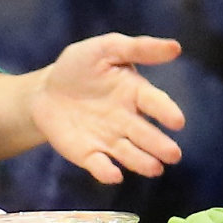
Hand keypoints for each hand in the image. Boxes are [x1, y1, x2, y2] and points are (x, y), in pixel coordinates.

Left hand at [31, 33, 186, 183]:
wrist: (45, 91)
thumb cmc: (80, 67)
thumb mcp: (106, 49)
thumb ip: (139, 48)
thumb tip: (175, 47)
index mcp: (135, 93)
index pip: (155, 102)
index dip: (166, 111)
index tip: (177, 121)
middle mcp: (127, 121)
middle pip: (146, 134)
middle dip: (160, 145)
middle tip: (174, 154)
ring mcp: (109, 140)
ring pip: (129, 154)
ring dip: (141, 162)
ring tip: (155, 168)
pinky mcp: (89, 154)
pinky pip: (99, 164)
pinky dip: (106, 171)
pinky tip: (113, 175)